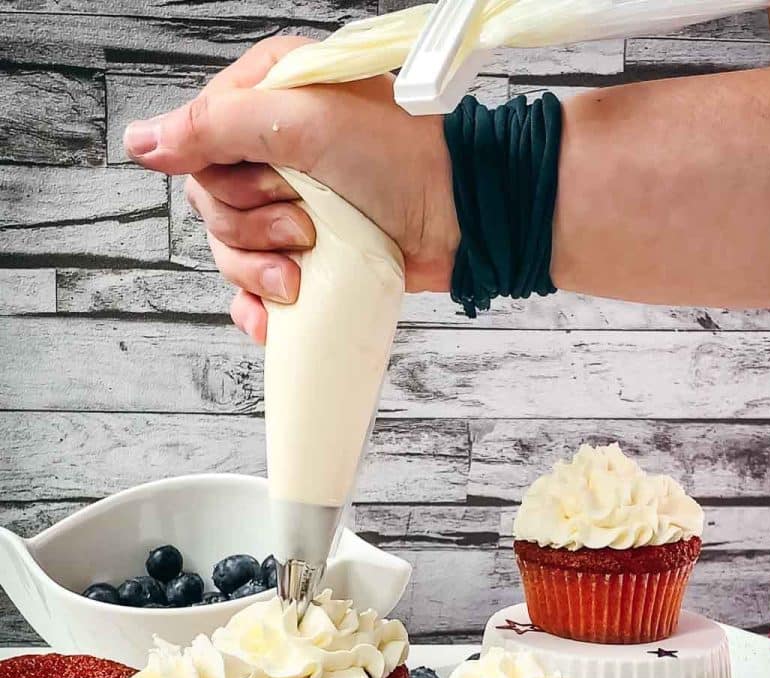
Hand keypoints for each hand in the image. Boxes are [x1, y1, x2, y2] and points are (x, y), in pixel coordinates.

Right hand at [123, 37, 458, 342]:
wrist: (462, 216)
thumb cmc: (399, 156)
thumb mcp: (301, 122)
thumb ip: (214, 127)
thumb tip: (141, 143)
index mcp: (267, 101)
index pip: (199, 144)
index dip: (223, 176)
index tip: (271, 182)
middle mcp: (274, 151)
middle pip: (211, 204)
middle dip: (251, 228)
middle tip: (302, 224)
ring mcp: (293, 208)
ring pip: (231, 251)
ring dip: (261, 270)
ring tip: (304, 269)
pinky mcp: (311, 257)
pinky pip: (257, 290)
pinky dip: (261, 308)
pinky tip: (275, 317)